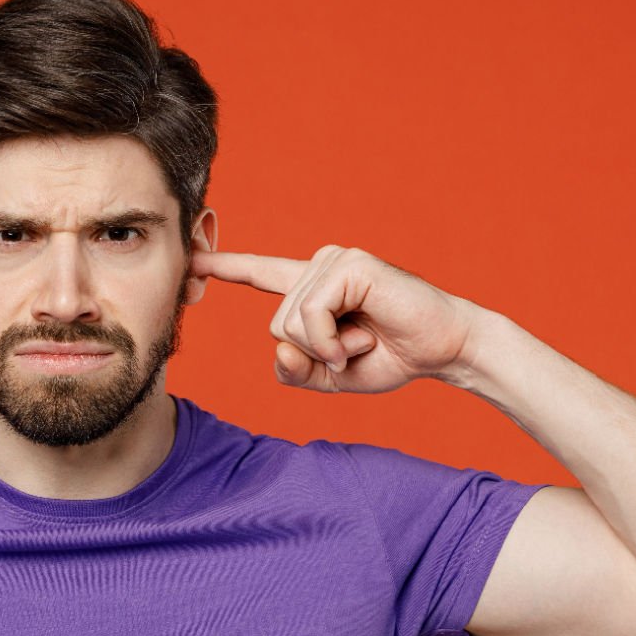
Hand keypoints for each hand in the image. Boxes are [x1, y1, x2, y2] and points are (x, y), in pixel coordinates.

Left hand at [189, 244, 482, 393]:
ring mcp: (333, 261)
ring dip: (328, 348)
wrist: (443, 350)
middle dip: (313, 353)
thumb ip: (295, 371)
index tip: (193, 258)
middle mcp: (318, 267)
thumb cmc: (390, 357)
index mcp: (310, 288)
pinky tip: (361, 338)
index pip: (260, 274)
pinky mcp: (349, 266)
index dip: (225, 267)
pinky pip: (311, 315)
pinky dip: (332, 340)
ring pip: (290, 323)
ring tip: (364, 339)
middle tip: (355, 348)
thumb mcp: (330, 377)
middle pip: (274, 326)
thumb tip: (280, 350)